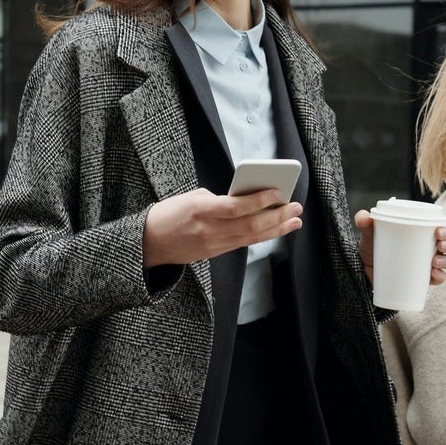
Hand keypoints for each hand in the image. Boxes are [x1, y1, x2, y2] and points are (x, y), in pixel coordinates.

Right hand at [143, 187, 302, 266]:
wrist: (150, 242)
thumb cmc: (169, 213)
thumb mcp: (190, 197)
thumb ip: (218, 199)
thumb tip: (245, 200)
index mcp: (200, 210)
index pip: (235, 207)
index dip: (259, 200)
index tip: (277, 191)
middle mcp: (209, 229)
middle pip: (250, 225)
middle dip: (276, 216)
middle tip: (295, 206)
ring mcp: (213, 244)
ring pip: (251, 238)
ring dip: (276, 229)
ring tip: (294, 220)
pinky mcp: (215, 253)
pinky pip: (243, 244)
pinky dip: (262, 236)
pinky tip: (276, 230)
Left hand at [354, 211, 445, 285]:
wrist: (365, 268)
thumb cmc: (374, 244)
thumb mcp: (369, 233)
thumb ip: (365, 222)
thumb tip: (363, 217)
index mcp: (429, 228)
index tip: (438, 232)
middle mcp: (436, 244)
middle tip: (439, 245)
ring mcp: (434, 261)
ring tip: (434, 262)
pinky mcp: (426, 277)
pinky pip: (441, 278)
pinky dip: (440, 277)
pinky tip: (433, 275)